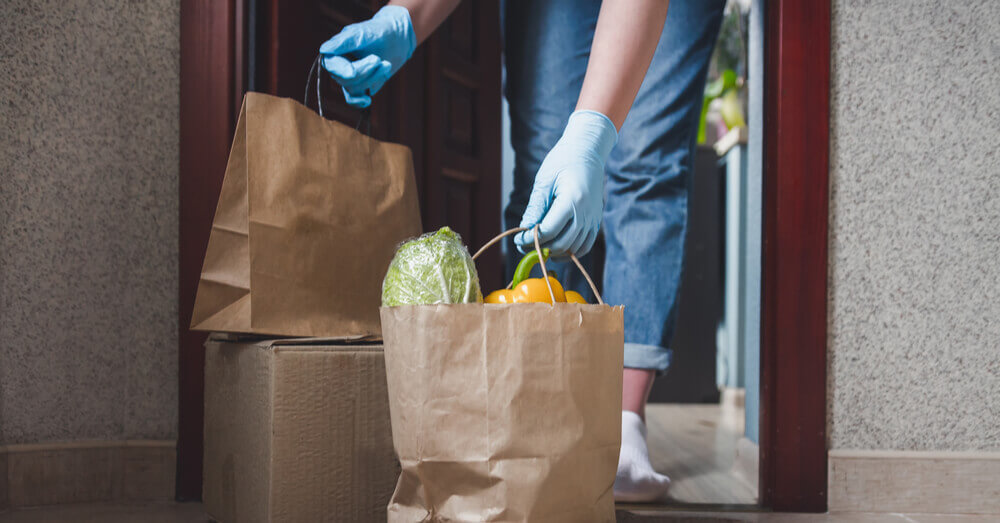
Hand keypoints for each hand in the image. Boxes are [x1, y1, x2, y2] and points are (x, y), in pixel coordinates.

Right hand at [319, 5, 415, 107]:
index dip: (343, 71)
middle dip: (365, 72)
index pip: (332, 65)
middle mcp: (339, 65)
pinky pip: (354, 99)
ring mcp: (349, 78)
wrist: (397, 38)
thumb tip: (324, 50)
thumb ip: (344, 42)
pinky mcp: (360, 86)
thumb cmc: (378, 31)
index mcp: (335, 50)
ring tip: (386, 64)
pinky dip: (359, 102)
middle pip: (346, 79)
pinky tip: (367, 100)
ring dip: (372, 78)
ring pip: (353, 89)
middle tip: (379, 60)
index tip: (355, 71)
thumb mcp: (363, 33)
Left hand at [515, 110, 617, 256]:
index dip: (530, 239)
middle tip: (524, 246)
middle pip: (562, 243)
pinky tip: (556, 250)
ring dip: (555, 252)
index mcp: (573, 200)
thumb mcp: (544, 180)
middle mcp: (587, 212)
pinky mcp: (596, 221)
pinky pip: (585, 246)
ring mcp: (594, 218)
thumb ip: (536, 207)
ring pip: (574, 249)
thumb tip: (525, 231)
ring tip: (538, 247)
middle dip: (540, 248)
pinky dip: (570, 252)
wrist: (587, 151)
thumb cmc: (563, 161)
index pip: (549, 230)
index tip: (518, 240)